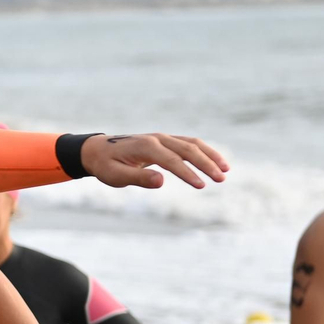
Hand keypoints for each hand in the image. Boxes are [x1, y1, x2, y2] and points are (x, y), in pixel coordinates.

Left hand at [80, 134, 227, 189]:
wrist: (97, 151)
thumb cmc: (106, 165)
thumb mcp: (116, 176)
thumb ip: (138, 178)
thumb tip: (161, 181)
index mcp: (146, 147)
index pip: (172, 161)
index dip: (188, 173)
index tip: (201, 186)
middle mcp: (157, 139)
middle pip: (188, 149)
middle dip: (206, 164)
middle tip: (221, 179)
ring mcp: (162, 138)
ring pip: (192, 143)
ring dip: (210, 155)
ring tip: (226, 170)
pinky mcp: (164, 141)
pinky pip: (188, 143)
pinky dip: (203, 151)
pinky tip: (214, 162)